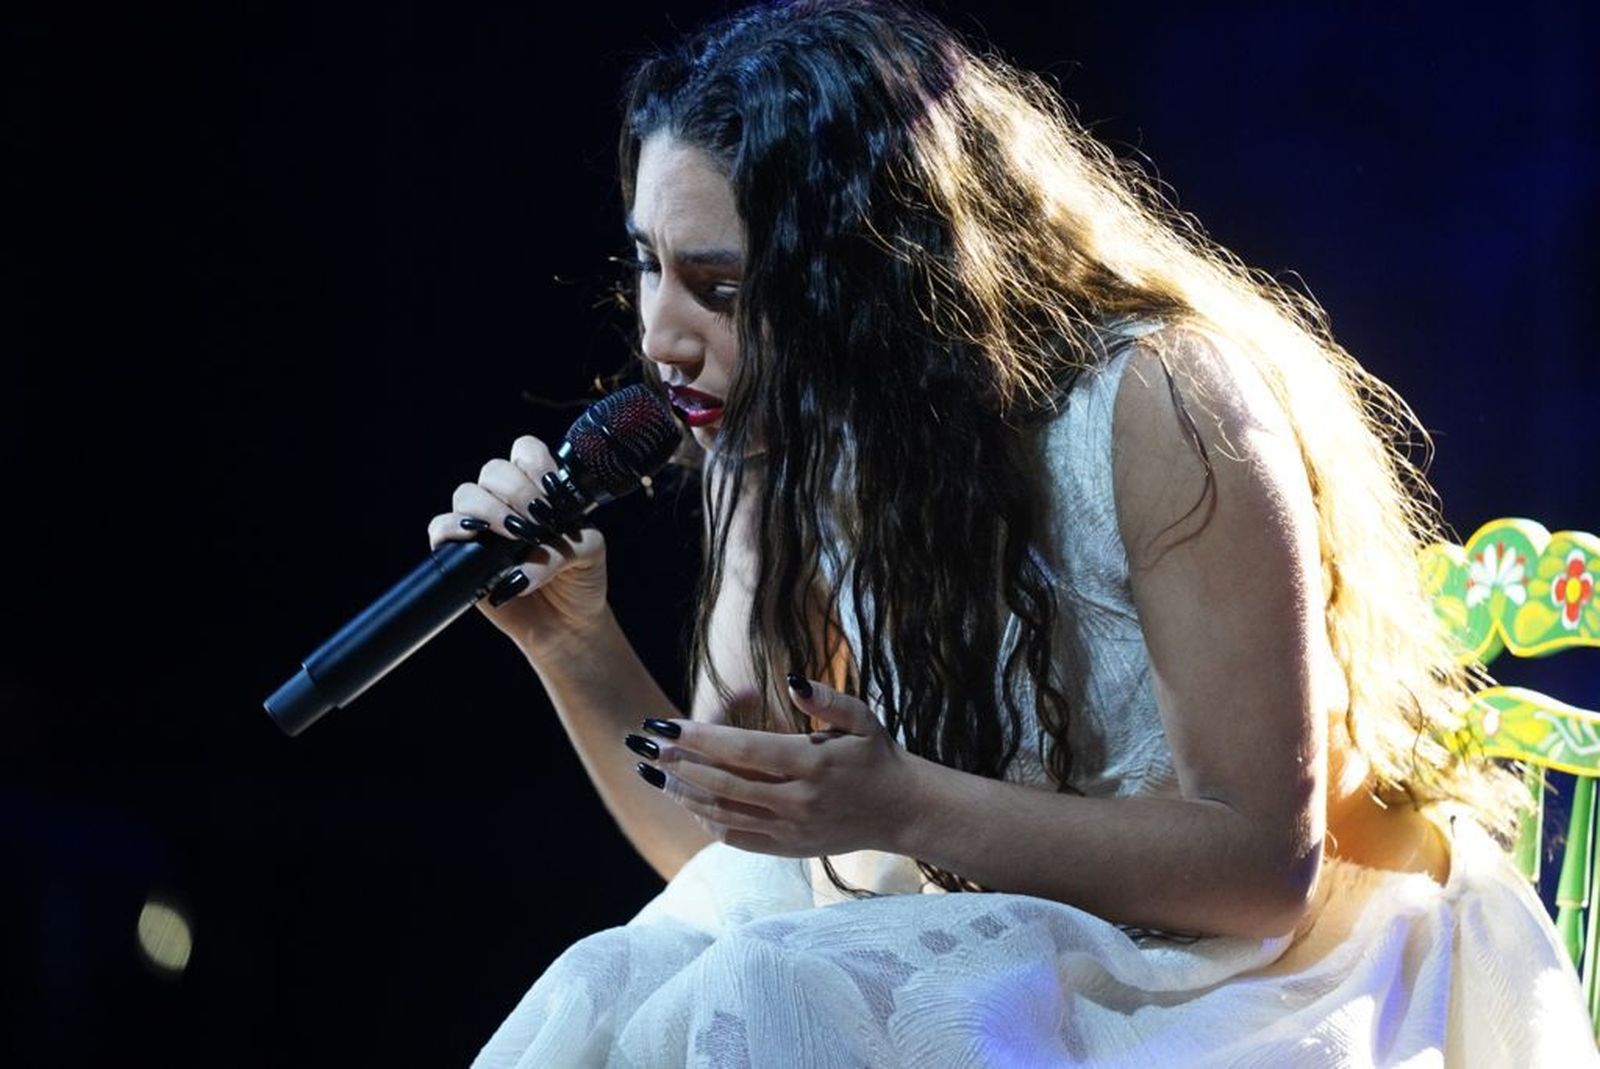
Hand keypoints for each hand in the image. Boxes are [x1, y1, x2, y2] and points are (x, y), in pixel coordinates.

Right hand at [427, 434, 608, 661]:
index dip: (536, 466)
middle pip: (493, 469)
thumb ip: (565, 544)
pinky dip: (453, 529)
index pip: (526, 452)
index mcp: (539, 488)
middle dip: (516, 492)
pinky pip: (440, 528)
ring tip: (515, 536)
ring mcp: (482, 524)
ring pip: (466, 494)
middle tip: (537, 523)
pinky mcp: (459, 553)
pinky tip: (477, 539)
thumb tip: (525, 562)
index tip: (552, 496)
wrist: (567, 623)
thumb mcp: (589, 552)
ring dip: (490, 510)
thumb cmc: (580, 580)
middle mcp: (507, 501)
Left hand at [629, 675, 922, 857]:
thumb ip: (827, 699)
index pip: (743, 750)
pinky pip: (735, 838)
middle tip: (644, 745)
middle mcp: (797, 801)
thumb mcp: (862, 718)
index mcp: (813, 764)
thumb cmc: (877, 756)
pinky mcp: (787, 848)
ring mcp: (790, 829)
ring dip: (682, 793)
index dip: (699, 738)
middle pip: (722, 784)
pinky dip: (706, 821)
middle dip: (677, 763)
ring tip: (653, 773)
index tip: (665, 724)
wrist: (901, 811)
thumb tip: (791, 679)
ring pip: (722, 814)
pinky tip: (687, 802)